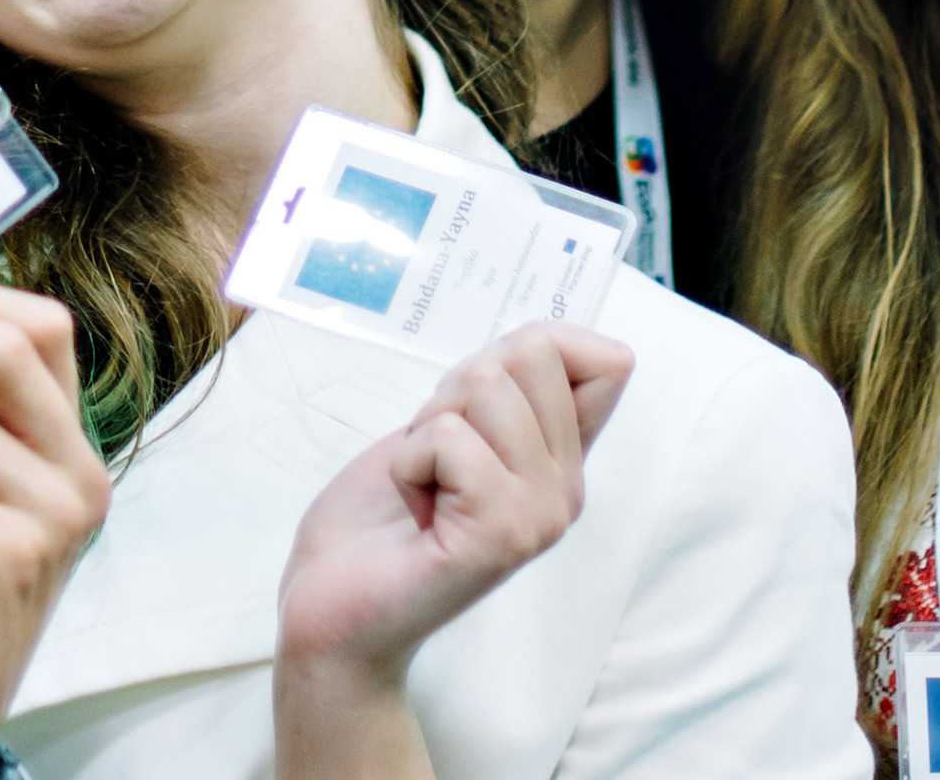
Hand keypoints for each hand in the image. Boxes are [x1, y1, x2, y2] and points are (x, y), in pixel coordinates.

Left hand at [271, 322, 632, 779]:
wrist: (331, 603)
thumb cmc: (381, 516)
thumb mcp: (448, 426)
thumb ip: (503, 386)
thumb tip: (552, 336)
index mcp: (560, 460)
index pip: (608, 361)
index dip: (530, 347)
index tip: (473, 403)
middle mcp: (566, 489)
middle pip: (533, 354)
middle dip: (458, 388)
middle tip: (434, 455)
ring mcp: (539, 515)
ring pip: (487, 389)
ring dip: (428, 426)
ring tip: (424, 483)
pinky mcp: (501, 536)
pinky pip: (452, 441)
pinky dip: (411, 460)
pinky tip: (416, 507)